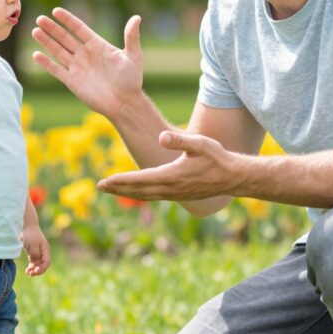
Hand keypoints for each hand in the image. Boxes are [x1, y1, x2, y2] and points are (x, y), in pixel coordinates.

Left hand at [20, 223, 50, 275]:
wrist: (27, 227)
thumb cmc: (31, 234)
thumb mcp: (33, 243)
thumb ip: (35, 253)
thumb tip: (35, 263)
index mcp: (45, 250)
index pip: (46, 262)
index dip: (42, 268)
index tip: (36, 272)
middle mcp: (43, 252)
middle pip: (43, 265)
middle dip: (38, 270)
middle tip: (31, 274)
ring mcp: (38, 253)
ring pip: (38, 264)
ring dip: (34, 270)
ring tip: (28, 273)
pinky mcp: (33, 252)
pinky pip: (33, 262)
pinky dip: (31, 267)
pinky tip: (27, 270)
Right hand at [31, 8, 143, 118]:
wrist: (124, 103)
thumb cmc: (131, 80)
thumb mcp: (133, 56)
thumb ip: (131, 37)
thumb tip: (137, 17)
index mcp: (98, 45)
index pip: (79, 29)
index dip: (68, 20)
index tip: (56, 11)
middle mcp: (85, 54)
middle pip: (65, 38)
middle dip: (52, 28)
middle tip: (40, 19)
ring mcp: (78, 67)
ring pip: (58, 51)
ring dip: (46, 42)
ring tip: (35, 31)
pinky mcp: (72, 81)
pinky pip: (56, 70)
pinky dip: (46, 63)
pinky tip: (35, 55)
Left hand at [97, 130, 238, 200]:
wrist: (233, 178)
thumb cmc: (217, 158)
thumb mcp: (200, 143)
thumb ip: (180, 140)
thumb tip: (161, 136)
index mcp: (171, 176)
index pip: (139, 179)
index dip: (121, 180)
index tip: (104, 181)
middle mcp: (170, 189)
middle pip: (138, 190)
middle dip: (118, 188)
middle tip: (99, 187)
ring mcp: (174, 194)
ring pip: (145, 195)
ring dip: (127, 192)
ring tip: (111, 190)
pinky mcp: (179, 195)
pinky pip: (154, 197)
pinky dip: (140, 194)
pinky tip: (135, 191)